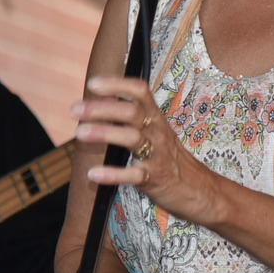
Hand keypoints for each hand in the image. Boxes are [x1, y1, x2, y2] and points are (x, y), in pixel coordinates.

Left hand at [72, 76, 220, 225]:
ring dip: (104, 133)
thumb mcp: (154, 131)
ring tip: (79, 133)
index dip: (116, 84)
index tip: (92, 84)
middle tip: (75, 110)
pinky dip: (112, 174)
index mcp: (155, 117)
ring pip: (132, 138)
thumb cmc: (169, 157)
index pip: (139, 91)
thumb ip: (130, 117)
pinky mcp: (154, 178)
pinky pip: (134, 175)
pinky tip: (93, 174)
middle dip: (102, 109)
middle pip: (131, 112)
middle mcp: (157, 132)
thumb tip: (100, 101)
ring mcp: (157, 155)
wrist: (198, 189)